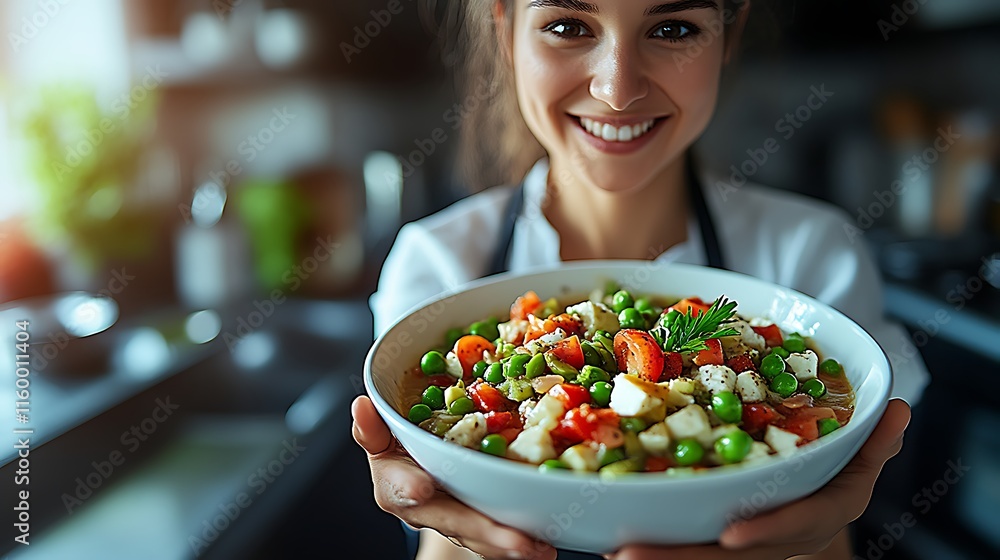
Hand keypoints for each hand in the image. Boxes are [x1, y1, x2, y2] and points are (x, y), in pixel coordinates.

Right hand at [352, 396, 557, 559]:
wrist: (425, 476)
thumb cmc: (406, 450)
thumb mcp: (384, 435)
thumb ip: (374, 426)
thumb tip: (360, 404)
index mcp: (394, 484)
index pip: (398, 485)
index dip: (408, 487)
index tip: (421, 488)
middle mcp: (425, 509)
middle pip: (453, 521)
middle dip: (482, 530)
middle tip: (513, 539)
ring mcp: (454, 522)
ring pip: (480, 537)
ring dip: (508, 543)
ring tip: (538, 548)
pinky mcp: (479, 528)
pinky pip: (497, 539)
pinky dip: (522, 543)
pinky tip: (547, 546)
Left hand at [605, 398, 911, 559]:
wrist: (810, 497)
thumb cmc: (829, 469)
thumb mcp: (857, 454)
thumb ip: (873, 438)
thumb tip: (899, 408)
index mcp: (816, 513)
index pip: (794, 526)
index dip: (768, 532)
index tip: (733, 536)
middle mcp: (778, 535)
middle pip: (730, 557)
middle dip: (683, 558)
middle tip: (632, 553)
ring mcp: (746, 540)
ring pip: (702, 556)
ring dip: (661, 556)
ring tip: (615, 550)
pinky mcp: (716, 537)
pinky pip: (688, 541)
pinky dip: (657, 543)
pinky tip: (614, 540)